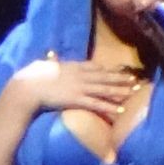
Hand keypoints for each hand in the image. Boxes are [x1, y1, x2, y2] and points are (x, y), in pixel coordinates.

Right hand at [11, 53, 140, 124]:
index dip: (106, 69)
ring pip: (105, 88)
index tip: (117, 70)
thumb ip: (49, 60)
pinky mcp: (77, 99)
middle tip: (134, 79)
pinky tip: (121, 109)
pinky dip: (110, 106)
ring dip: (120, 90)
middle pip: (104, 76)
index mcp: (71, 66)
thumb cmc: (31, 76)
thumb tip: (49, 55)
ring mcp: (80, 87)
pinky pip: (97, 103)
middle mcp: (79, 75)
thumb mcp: (43, 64)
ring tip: (133, 91)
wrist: (28, 87)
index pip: (93, 66)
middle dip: (120, 78)